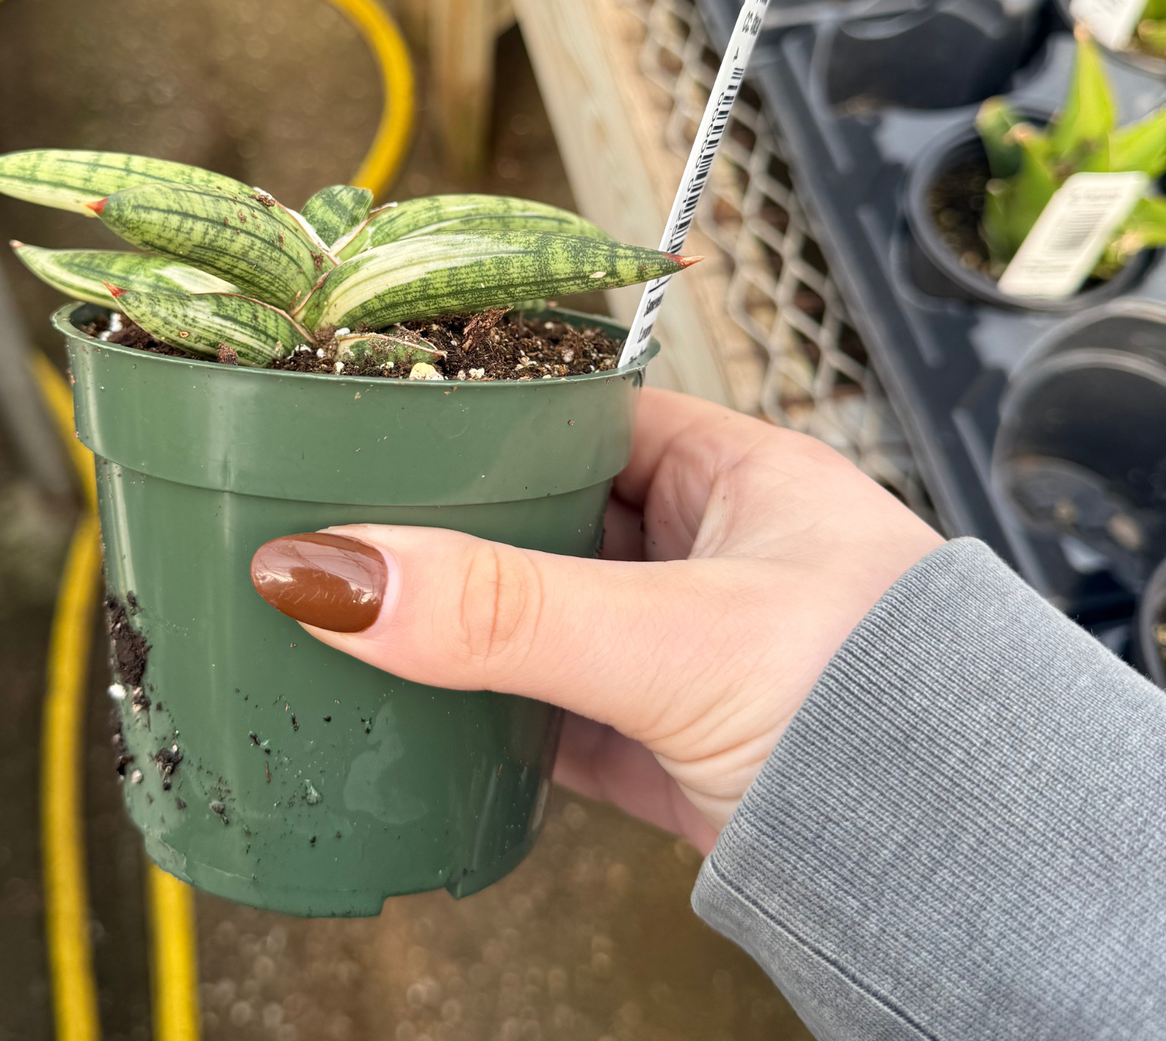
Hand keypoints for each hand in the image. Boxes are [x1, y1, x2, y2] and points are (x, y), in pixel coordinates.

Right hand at [250, 389, 940, 852]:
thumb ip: (508, 608)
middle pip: (547, 516)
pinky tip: (427, 710)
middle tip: (354, 518)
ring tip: (367, 607)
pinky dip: (491, 714)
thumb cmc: (882, 709)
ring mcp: (681, 648)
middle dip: (460, 527)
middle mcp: (707, 552)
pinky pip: (551, 708)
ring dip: (470, 625)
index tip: (390, 422)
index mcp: (733, 475)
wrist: (951, 877)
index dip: (489, 416)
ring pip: (542, 615)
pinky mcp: (662, 739)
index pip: (582, 414)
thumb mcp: (677, 637)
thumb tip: (340, 573)